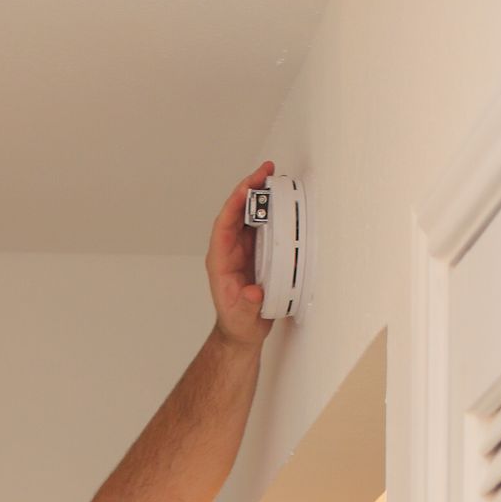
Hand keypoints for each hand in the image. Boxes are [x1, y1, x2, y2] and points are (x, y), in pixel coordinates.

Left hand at [206, 162, 276, 348]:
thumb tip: (253, 292)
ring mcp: (242, 248)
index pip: (224, 226)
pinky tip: (279, 198)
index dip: (234, 205)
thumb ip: (246, 304)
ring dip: (259, 194)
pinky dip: (269, 209)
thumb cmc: (239, 323)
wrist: (243, 331)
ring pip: (248, 214)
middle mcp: (229, 250)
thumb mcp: (243, 317)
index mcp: (220, 261)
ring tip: (273, 175)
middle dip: (249, 189)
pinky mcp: (255, 251)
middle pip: (236, 212)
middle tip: (265, 170)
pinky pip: (260, 224)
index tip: (247, 189)